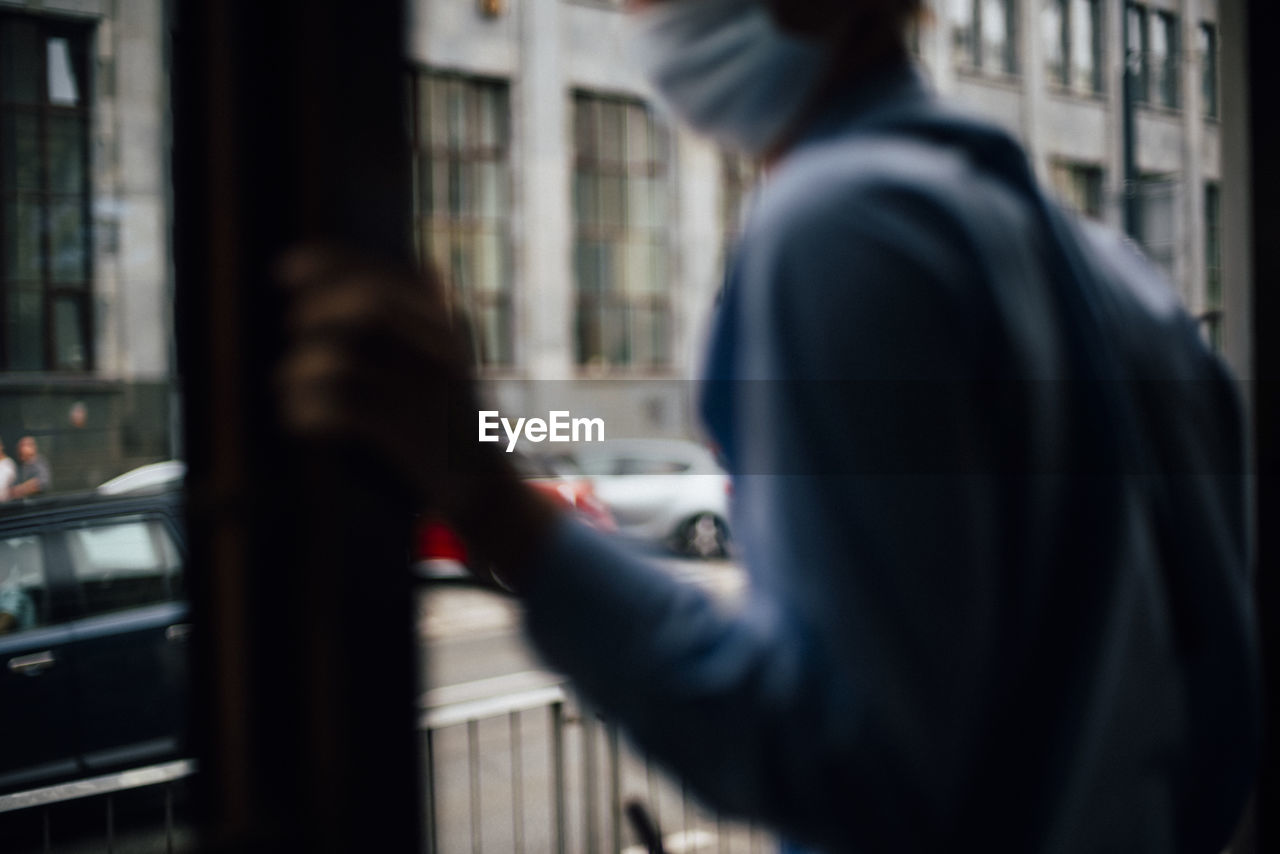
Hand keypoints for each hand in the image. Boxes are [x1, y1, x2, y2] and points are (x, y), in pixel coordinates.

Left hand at [275, 245, 558, 582]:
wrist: (485, 488)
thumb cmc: (444, 421)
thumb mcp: (436, 358)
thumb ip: (401, 321)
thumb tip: (336, 287)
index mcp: (446, 325)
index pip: (384, 276)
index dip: (328, 265)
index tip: (282, 270)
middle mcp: (441, 352)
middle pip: (369, 305)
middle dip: (317, 310)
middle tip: (293, 326)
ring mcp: (424, 395)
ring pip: (345, 360)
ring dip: (300, 370)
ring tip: (288, 386)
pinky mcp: (407, 437)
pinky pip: (340, 412)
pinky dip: (305, 412)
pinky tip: (299, 420)